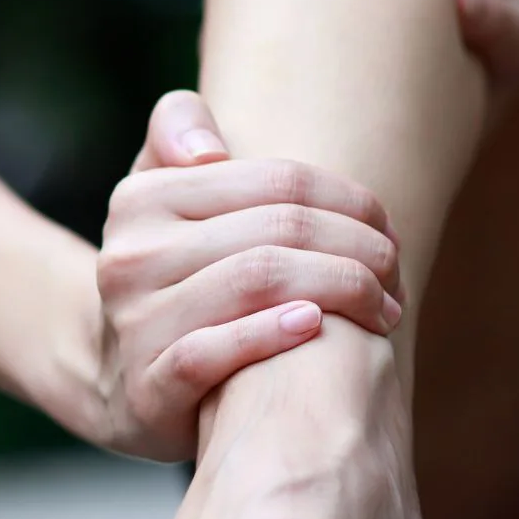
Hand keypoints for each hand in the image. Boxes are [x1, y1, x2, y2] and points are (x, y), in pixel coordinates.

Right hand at [96, 90, 403, 461]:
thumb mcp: (160, 196)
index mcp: (140, 200)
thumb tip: (209, 151)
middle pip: (276, 230)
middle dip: (357, 250)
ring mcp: (135, 323)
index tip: (387, 229)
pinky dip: (270, 334)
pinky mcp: (148, 387)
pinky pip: (212, 352)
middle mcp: (130, 256)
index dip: (348, 200)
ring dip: (341, 292)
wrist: (123, 381)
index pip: (276, 181)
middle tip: (395, 275)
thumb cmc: (170, 276)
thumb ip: (177, 131)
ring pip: (256, 281)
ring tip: (382, 310)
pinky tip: (316, 327)